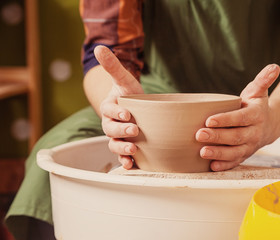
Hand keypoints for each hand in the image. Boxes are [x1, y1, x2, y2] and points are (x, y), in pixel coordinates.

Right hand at [94, 45, 143, 168]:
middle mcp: (110, 124)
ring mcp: (117, 136)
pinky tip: (132, 165)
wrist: (137, 107)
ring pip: (114, 144)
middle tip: (134, 131)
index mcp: (109, 107)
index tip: (127, 113)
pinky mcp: (125, 146)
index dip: (116, 111)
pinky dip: (126, 161)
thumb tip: (99, 47)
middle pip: (110, 129)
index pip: (109, 110)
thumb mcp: (124, 78)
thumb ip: (113, 65)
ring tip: (133, 150)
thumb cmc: (130, 92)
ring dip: (121, 149)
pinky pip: (122, 155)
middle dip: (121, 131)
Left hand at [195, 64, 279, 170]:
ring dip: (218, 154)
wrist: (269, 125)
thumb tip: (274, 67)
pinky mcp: (244, 155)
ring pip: (235, 152)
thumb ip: (263, 80)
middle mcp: (254, 133)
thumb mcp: (258, 92)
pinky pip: (235, 162)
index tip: (209, 120)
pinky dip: (224, 166)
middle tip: (199, 135)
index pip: (240, 118)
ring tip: (202, 152)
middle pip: (235, 137)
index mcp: (256, 115)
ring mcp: (250, 146)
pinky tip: (211, 166)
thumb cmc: (256, 105)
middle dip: (217, 137)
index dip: (225, 120)